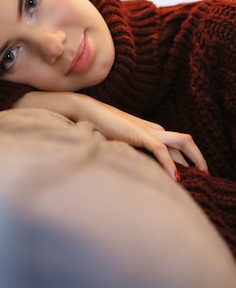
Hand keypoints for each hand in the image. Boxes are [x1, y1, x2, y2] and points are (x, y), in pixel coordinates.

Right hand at [14, 91, 208, 180]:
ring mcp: (146, 130)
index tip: (194, 173)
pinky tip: (175, 177)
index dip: (187, 157)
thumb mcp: (116, 140)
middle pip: (184, 140)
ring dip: (194, 157)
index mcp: (147, 130)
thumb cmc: (96, 126)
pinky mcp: (138, 134)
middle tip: (204, 174)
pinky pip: (161, 149)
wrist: (83, 110)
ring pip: (181, 140)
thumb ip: (127, 149)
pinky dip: (169, 163)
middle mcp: (151, 129)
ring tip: (201, 174)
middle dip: (197, 157)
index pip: (175, 143)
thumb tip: (134, 165)